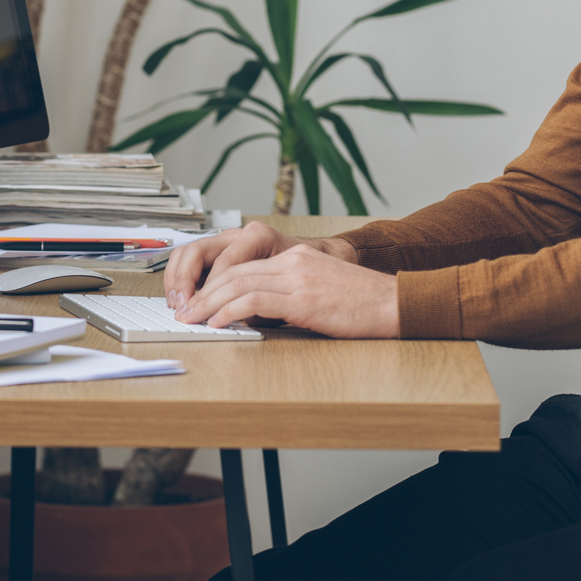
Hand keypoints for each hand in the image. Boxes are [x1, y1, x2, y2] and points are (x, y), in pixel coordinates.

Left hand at [173, 242, 398, 337]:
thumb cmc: (362, 304)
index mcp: (297, 256)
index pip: (243, 266)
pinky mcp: (303, 298)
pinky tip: (219, 323)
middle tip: (186, 312)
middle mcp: (293, 261)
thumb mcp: (321, 289)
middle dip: (204, 293)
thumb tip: (257, 313)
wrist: (394, 303)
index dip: (214, 283)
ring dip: (209, 304)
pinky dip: (230, 311)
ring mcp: (297, 277)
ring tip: (193, 320)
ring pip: (238, 284)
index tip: (198, 301)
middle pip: (234, 272)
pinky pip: (254, 301)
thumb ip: (290, 292)